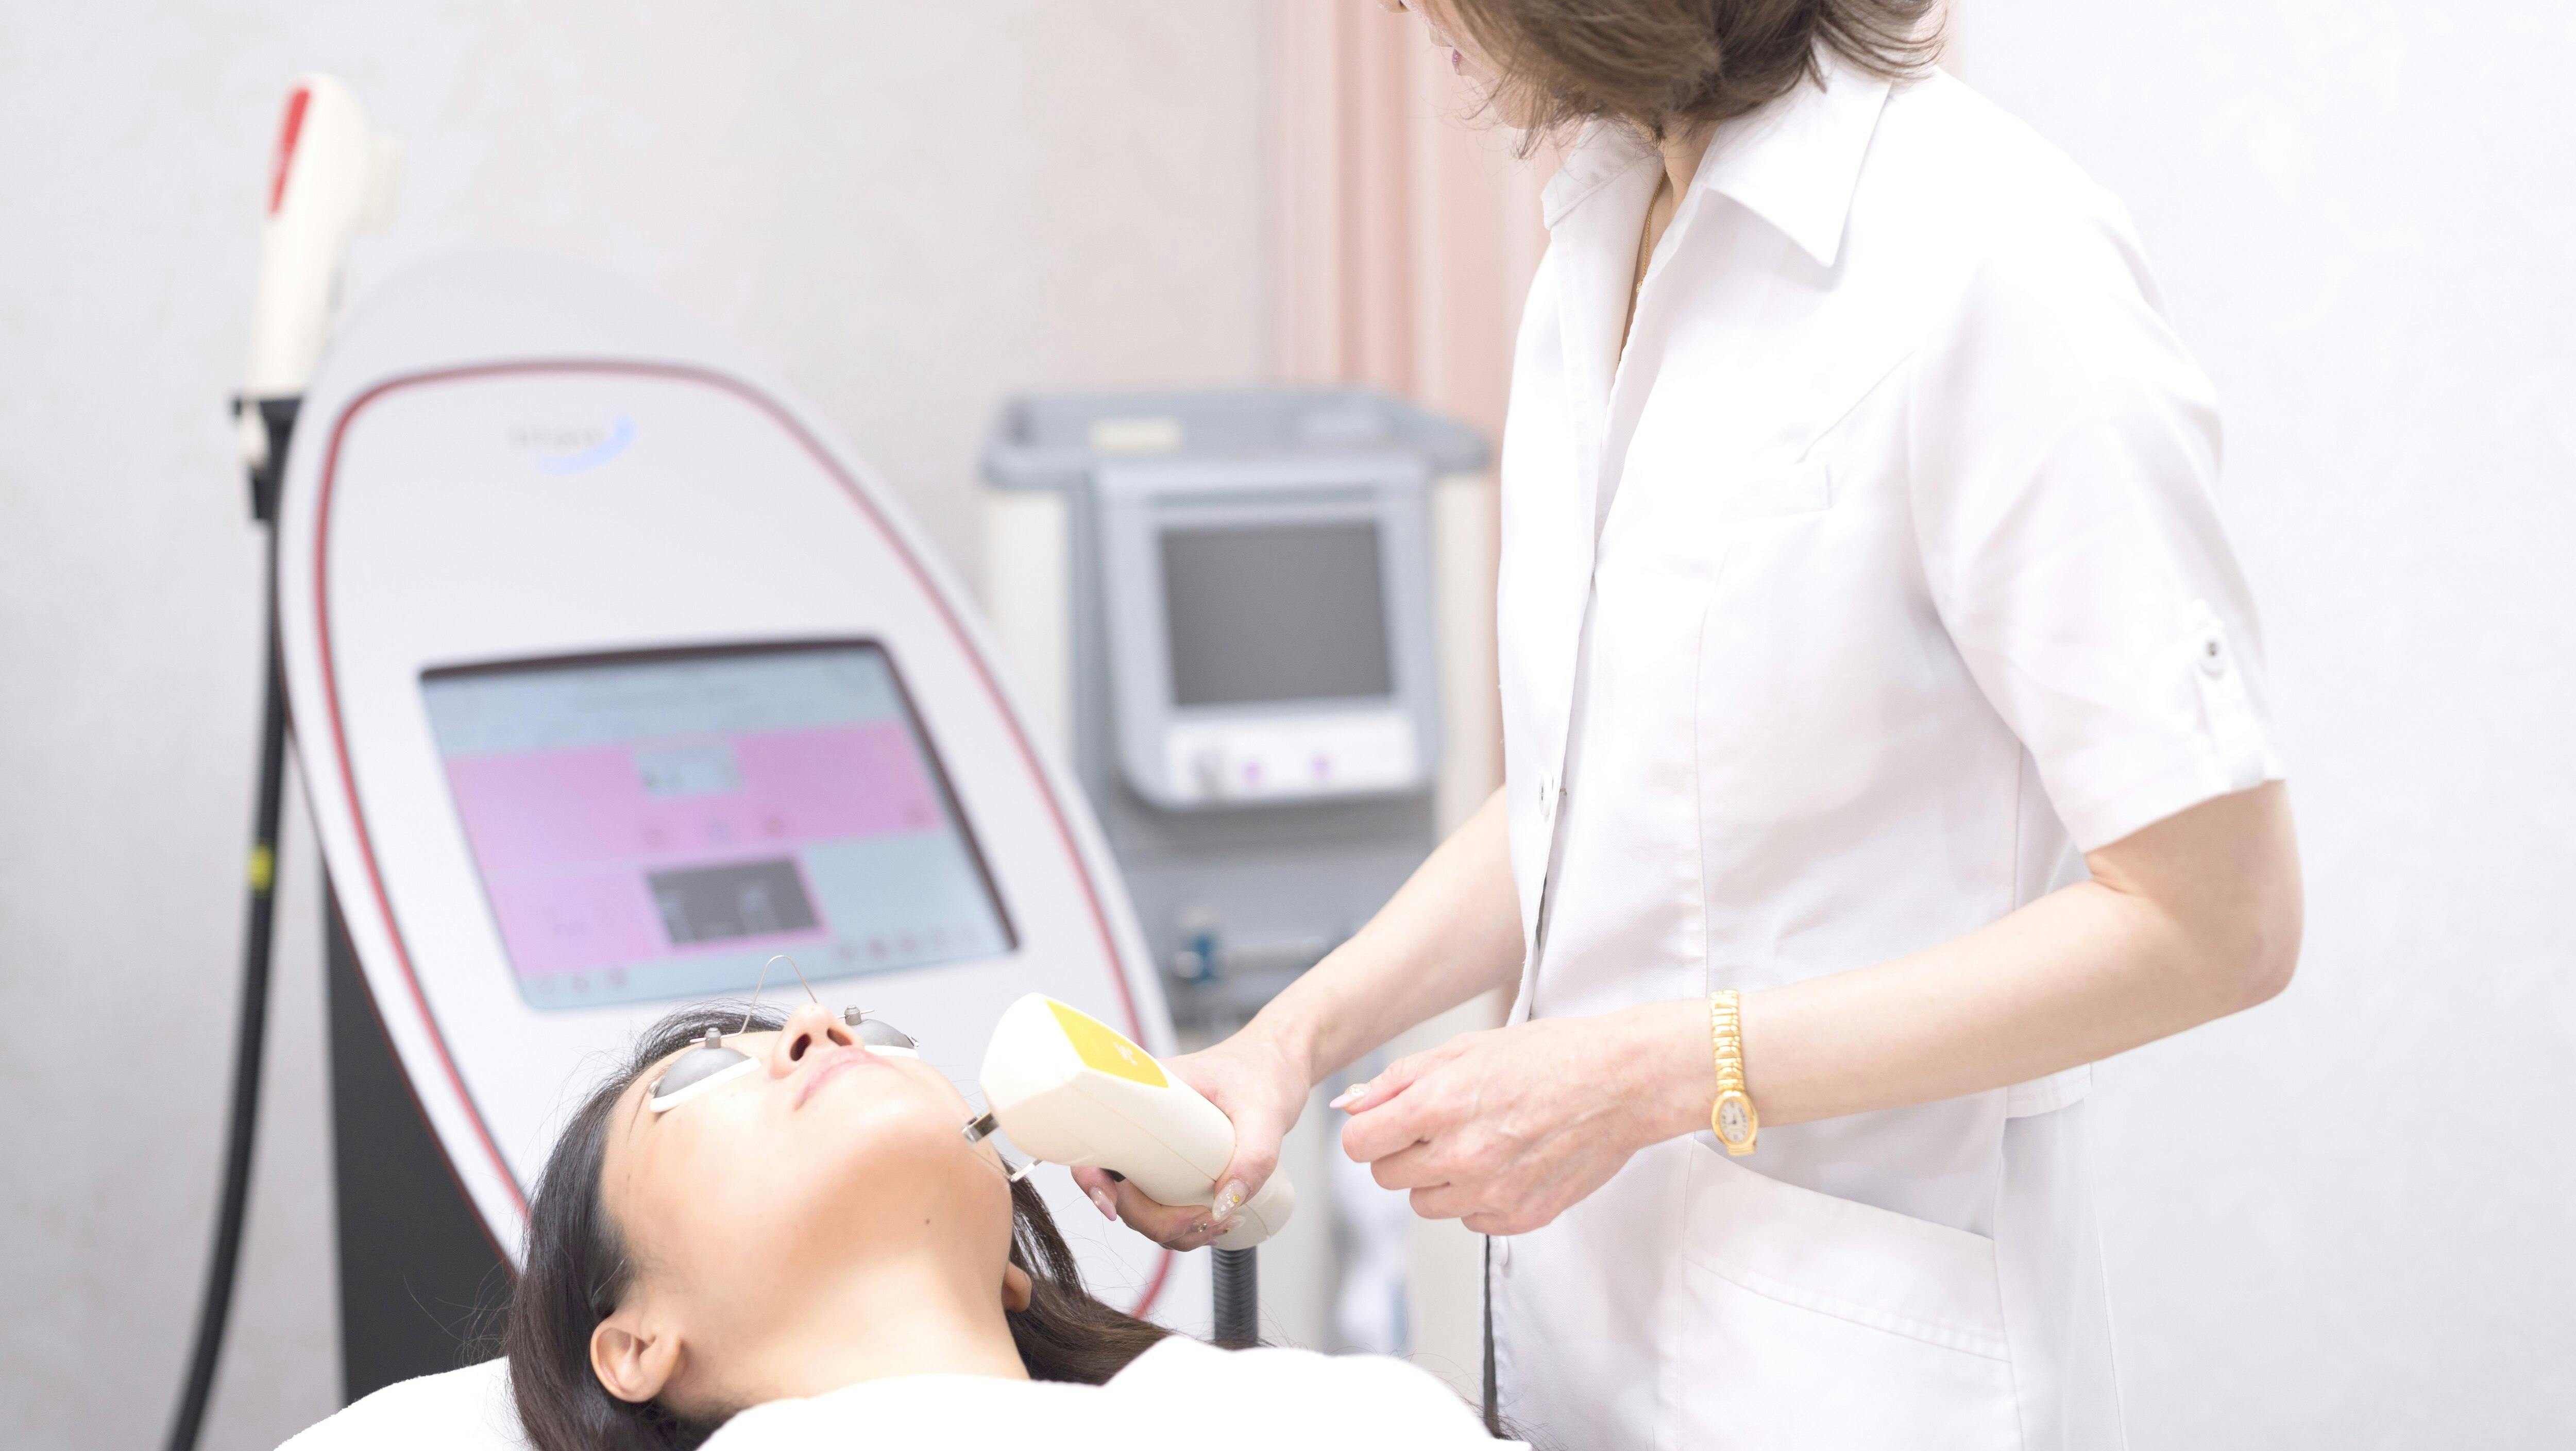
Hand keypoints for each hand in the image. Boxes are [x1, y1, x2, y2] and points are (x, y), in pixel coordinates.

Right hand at [1070, 1024, 1311, 1251]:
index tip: (1110, 1202)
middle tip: (1199, 1217)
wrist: (1280, 1066)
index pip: (1095, 1137)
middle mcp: (1142, 1124)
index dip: (1090, 1176)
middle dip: (1151, 1218)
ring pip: (1140, 1205)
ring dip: (1170, 1229)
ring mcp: (1156, 1148)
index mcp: (1145, 1093)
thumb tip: (1226, 1207)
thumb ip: (1254, 1157)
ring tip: (1218, 1222)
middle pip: (1117, 1187)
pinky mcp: (1174, 1167)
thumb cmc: (1265, 1070)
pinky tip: (1217, 1223)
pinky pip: (1162, 1206)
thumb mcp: (1265, 1110)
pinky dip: (1182, 1226)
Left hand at [1336, 1008, 1695, 1235]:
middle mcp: (1462, 1155)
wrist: (1622, 1083)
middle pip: (1387, 1177)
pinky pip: (1470, 1220)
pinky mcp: (1521, 1217)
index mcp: (1440, 1105)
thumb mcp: (1467, 1049)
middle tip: (1442, 1125)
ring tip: (1479, 1141)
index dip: (1370, 1131)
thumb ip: (1401, 1079)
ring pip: (1425, 1204)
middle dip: (1402, 1152)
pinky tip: (1507, 1162)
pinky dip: (1478, 1198)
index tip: (1388, 1123)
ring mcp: (1493, 1193)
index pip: (1359, 1144)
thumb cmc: (1551, 1056)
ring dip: (1438, 1178)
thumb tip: (1351, 1104)